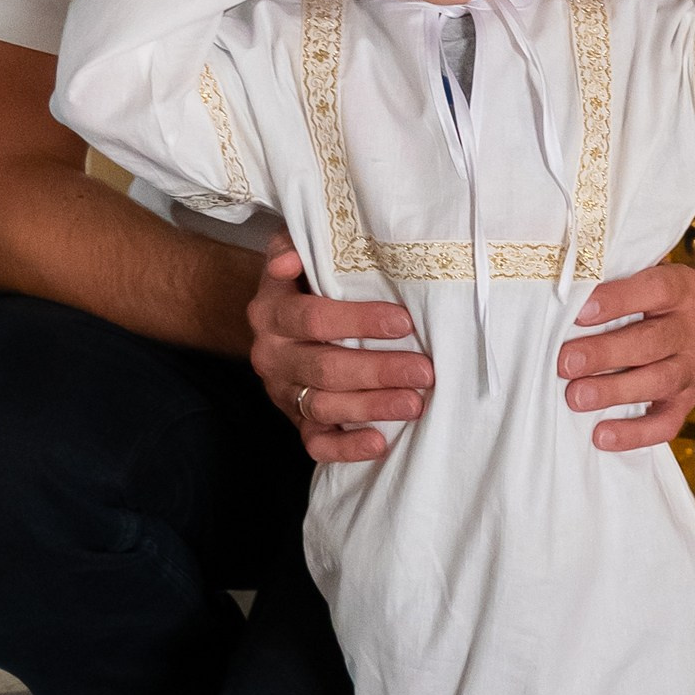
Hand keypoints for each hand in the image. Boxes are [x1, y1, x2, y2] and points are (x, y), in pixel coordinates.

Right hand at [249, 239, 434, 462]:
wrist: (281, 319)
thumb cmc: (308, 280)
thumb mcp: (300, 254)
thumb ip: (296, 245)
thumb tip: (289, 260)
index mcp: (271, 310)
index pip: (313, 317)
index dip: (357, 321)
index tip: (403, 322)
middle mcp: (271, 353)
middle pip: (324, 367)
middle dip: (377, 371)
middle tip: (423, 371)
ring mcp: (282, 390)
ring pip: (322, 406)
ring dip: (371, 407)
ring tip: (414, 403)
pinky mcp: (294, 419)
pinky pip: (315, 443)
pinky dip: (345, 448)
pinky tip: (380, 443)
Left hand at [558, 258, 694, 450]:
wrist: (687, 325)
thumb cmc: (643, 301)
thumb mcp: (634, 280)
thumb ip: (605, 287)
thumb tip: (555, 303)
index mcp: (682, 287)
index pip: (656, 288)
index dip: (619, 300)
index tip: (580, 312)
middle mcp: (693, 326)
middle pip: (654, 340)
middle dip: (606, 353)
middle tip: (566, 363)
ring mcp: (693, 366)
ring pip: (661, 380)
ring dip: (615, 390)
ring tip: (576, 397)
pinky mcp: (687, 401)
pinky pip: (668, 422)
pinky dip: (635, 433)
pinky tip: (602, 435)